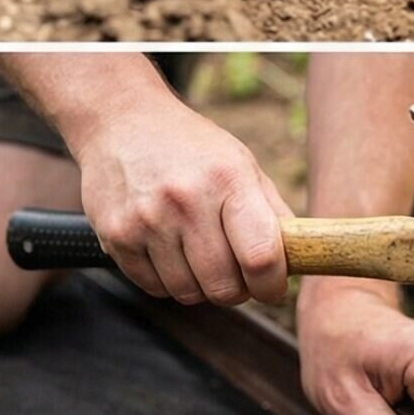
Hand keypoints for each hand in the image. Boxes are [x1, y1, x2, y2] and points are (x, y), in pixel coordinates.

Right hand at [69, 97, 292, 307]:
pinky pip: (153, 287)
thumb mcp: (241, 164)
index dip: (272, 285)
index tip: (273, 290)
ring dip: (202, 288)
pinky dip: (169, 283)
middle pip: (223, 284)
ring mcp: (146, 220)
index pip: (260, 256)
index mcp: (228, 180)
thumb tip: (298, 260)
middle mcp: (186, 201)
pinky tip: (173, 255)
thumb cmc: (192, 147)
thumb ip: (272, 212)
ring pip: (188, 292)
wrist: (122, 121)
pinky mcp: (115, 236)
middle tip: (239, 277)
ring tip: (204, 260)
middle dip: (238, 291)